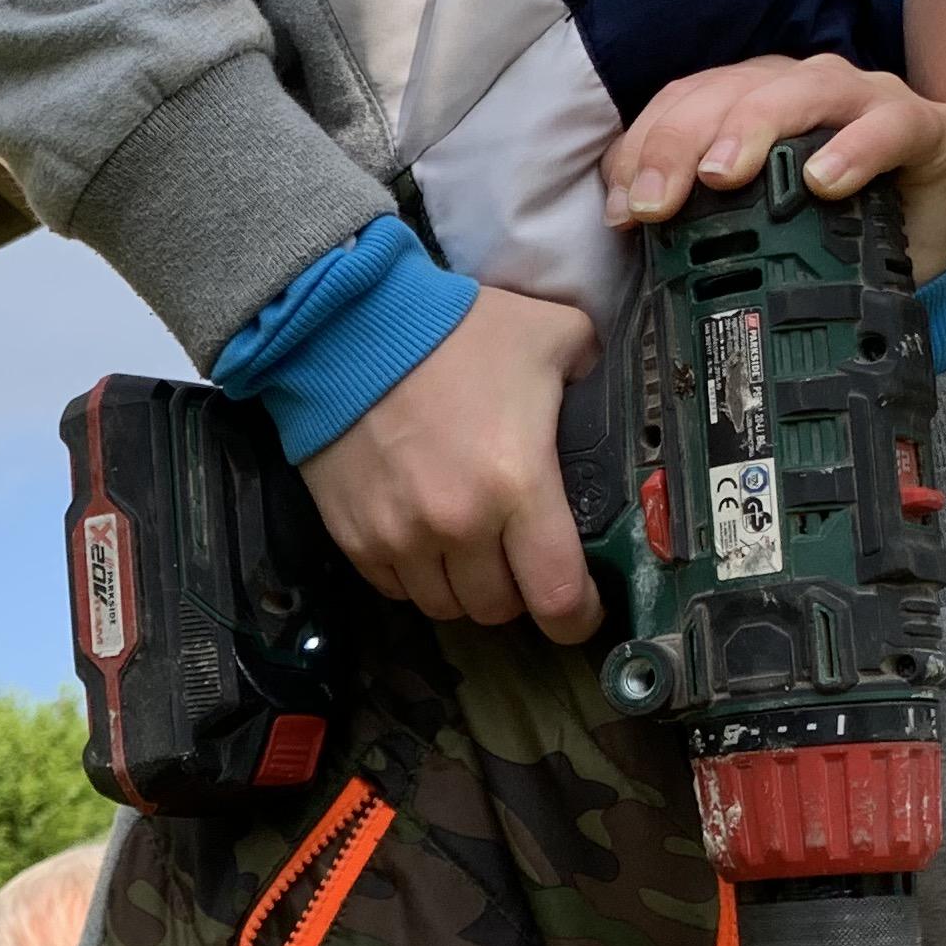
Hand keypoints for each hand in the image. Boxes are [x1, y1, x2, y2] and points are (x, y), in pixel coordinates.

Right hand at [298, 284, 601, 639]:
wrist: (345, 327)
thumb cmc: (452, 330)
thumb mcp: (550, 333)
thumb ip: (589, 367)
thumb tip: (600, 386)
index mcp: (518, 486)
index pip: (557, 595)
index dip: (577, 618)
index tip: (581, 611)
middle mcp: (459, 527)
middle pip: (498, 609)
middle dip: (517, 592)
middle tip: (518, 560)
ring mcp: (400, 538)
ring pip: (444, 606)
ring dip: (463, 588)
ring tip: (468, 553)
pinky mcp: (354, 537)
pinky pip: (394, 587)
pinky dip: (415, 576)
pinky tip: (423, 541)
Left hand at [600, 53, 945, 280]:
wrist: (914, 255)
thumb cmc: (824, 232)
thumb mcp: (745, 225)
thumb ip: (685, 210)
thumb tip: (622, 214)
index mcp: (752, 97)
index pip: (685, 99)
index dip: (646, 146)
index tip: (623, 211)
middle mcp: (803, 86)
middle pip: (732, 90)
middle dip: (682, 143)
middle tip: (656, 205)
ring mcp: (865, 98)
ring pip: (802, 90)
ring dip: (753, 129)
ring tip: (722, 178)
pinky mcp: (924, 124)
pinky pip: (889, 125)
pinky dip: (855, 149)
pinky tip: (823, 182)